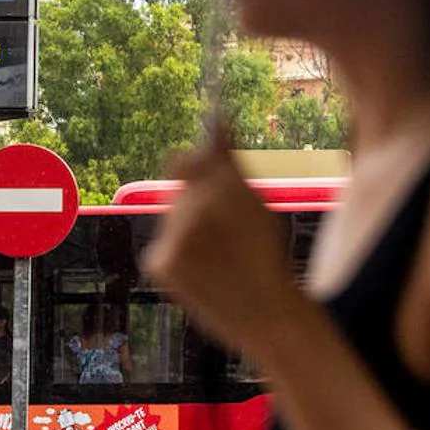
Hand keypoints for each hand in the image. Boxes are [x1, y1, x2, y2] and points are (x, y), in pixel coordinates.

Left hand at [141, 126, 311, 355]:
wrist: (268, 316)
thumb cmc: (266, 258)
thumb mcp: (257, 203)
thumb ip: (229, 159)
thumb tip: (217, 113)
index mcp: (224, 184)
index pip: (185, 159)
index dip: (194, 161)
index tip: (202, 163)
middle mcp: (197, 203)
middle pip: (177, 187)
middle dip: (196, 198)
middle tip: (224, 232)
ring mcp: (176, 234)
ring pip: (171, 216)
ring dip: (187, 228)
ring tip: (218, 256)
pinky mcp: (161, 261)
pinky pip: (162, 246)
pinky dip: (177, 255)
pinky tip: (203, 271)